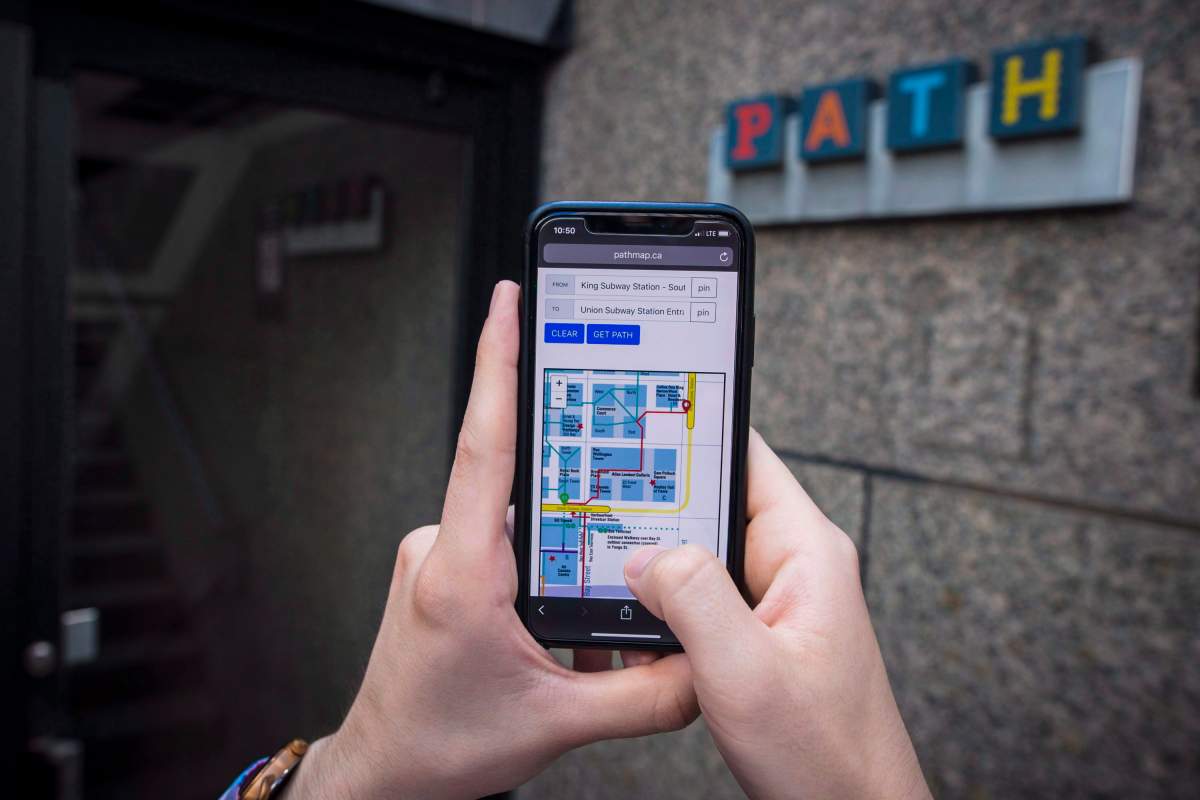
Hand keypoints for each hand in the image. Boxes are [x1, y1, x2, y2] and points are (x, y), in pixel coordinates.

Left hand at [286, 281, 697, 798]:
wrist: (383, 773)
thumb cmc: (439, 743)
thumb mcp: (555, 725)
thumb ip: (643, 696)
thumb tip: (702, 666)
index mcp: (464, 572)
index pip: (485, 445)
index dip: (497, 365)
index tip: (509, 301)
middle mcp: (444, 549)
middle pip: (520, 480)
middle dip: (575, 487)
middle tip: (613, 510)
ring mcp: (439, 555)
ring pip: (516, 519)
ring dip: (561, 545)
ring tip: (571, 616)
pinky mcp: (443, 568)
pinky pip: (503, 543)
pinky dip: (541, 567)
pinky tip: (556, 618)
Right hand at [622, 430, 930, 799]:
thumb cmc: (825, 755)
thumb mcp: (747, 673)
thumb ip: (695, 599)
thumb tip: (645, 555)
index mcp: (806, 551)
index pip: (745, 456)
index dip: (693, 431)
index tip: (638, 418)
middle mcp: (792, 565)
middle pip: (712, 504)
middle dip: (657, 506)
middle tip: (599, 504)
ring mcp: (773, 601)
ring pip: (700, 555)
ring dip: (657, 564)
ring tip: (609, 569)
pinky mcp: (755, 635)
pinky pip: (701, 599)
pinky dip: (665, 607)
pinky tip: (637, 625)